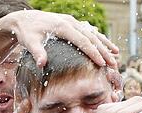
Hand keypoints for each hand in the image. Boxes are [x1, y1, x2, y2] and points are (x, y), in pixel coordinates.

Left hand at [0, 10, 118, 69]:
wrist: (24, 19)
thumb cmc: (27, 32)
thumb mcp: (29, 42)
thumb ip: (37, 52)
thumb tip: (42, 64)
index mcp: (63, 27)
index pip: (82, 41)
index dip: (93, 53)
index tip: (102, 64)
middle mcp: (71, 22)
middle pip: (91, 37)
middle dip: (104, 51)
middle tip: (114, 64)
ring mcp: (72, 22)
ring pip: (93, 33)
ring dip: (105, 44)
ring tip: (117, 54)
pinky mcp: (72, 24)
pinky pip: (89, 31)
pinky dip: (99, 39)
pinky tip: (107, 46)